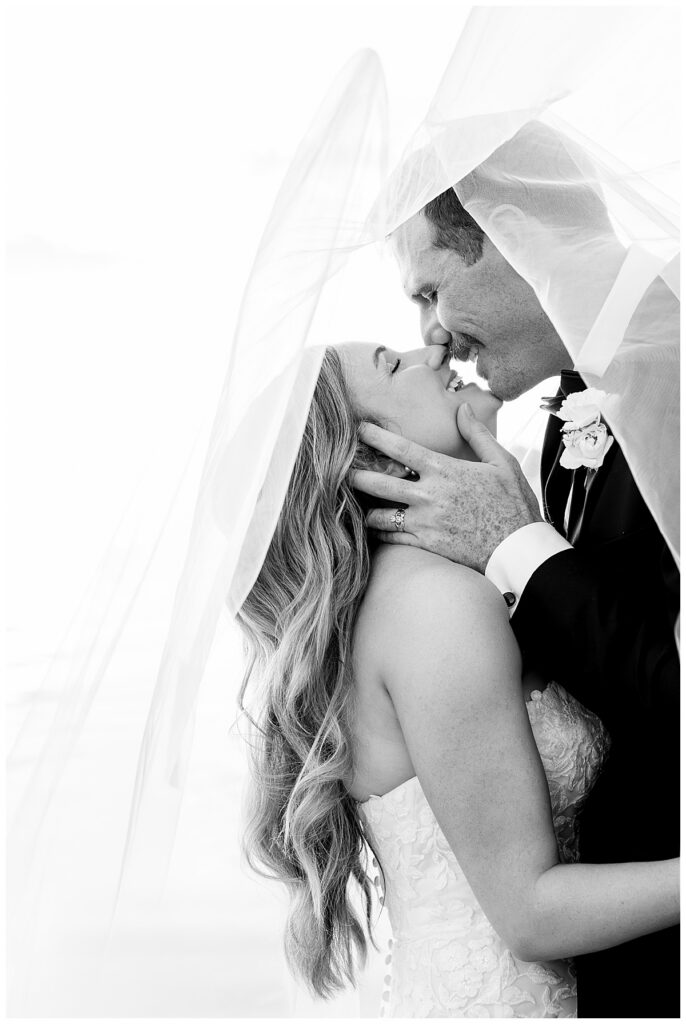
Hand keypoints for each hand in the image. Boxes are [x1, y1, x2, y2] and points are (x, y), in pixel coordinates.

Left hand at [351, 404, 542, 572]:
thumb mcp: (502, 462)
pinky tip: (375, 529)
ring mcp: (425, 523)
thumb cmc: (513, 503)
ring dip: (366, 509)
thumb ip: (477, 434)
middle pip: (380, 484)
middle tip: (340, 472)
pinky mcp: (426, 545)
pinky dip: (380, 533)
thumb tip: (462, 409)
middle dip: (356, 477)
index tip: (359, 430)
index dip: (376, 437)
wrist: (518, 548)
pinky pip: (392, 539)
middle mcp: (429, 496)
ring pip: (380, 516)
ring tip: (356, 504)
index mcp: (444, 471)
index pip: (400, 449)